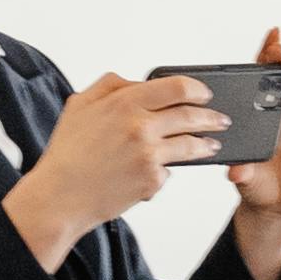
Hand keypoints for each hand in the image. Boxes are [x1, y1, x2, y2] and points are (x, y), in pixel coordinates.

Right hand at [5, 68, 225, 268]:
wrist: (59, 196)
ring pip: (191, 144)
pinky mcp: (151, 180)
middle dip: (212, 117)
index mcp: (125, 102)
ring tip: (213, 145)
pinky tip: (163, 172)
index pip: (176, 87)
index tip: (205, 93)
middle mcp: (141, 125)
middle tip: (221, 119)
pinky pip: (169, 171)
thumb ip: (111, 85)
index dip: (197, 89)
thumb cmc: (67, 153)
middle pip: (191, 115)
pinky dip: (166, 171)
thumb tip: (138, 83)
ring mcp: (149, 154)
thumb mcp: (80, 104)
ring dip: (207, 144)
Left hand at [232, 27, 280, 279]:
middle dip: (277, 59)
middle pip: (275, 79)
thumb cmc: (256, 187)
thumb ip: (243, 173)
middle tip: (277, 45)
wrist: (278, 207)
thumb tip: (235, 171)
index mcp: (253, 118)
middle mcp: (274, 114)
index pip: (254, 82)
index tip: (266, 42)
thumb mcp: (245, 180)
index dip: (260, 60)